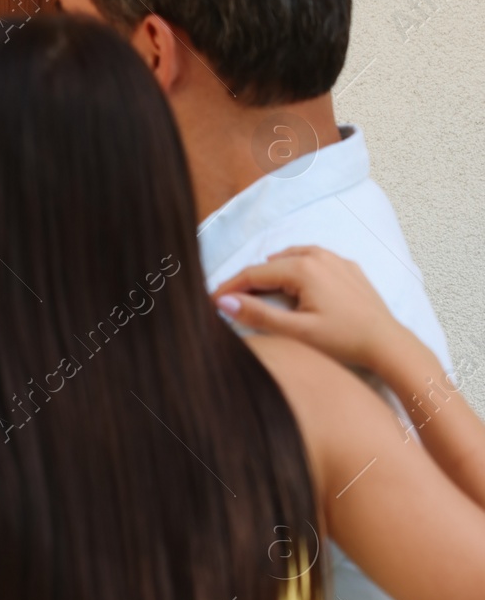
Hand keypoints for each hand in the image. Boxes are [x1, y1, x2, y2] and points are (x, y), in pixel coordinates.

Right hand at [212, 246, 407, 369]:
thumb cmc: (343, 340)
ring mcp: (335, 260)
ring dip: (269, 274)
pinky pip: (311, 261)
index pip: (253, 274)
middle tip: (228, 302)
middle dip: (247, 282)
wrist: (388, 344)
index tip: (210, 301)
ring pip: (289, 259)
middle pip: (269, 265)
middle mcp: (318, 256)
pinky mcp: (347, 268)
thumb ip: (258, 314)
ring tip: (255, 294)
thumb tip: (223, 302)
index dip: (228, 288)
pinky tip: (290, 287)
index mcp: (303, 267)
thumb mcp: (296, 331)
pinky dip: (293, 270)